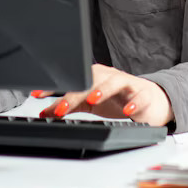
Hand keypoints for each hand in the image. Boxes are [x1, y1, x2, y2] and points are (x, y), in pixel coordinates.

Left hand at [33, 64, 173, 125]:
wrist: (150, 100)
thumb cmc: (118, 99)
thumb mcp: (90, 103)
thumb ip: (69, 105)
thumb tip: (45, 112)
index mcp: (94, 77)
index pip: (72, 79)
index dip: (55, 86)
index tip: (37, 94)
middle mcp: (108, 76)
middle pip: (91, 79)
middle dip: (76, 92)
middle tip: (63, 107)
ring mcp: (126, 83)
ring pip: (114, 81)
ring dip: (103, 89)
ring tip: (92, 99)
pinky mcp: (143, 93)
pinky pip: (139, 96)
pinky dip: (133, 102)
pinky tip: (127, 110)